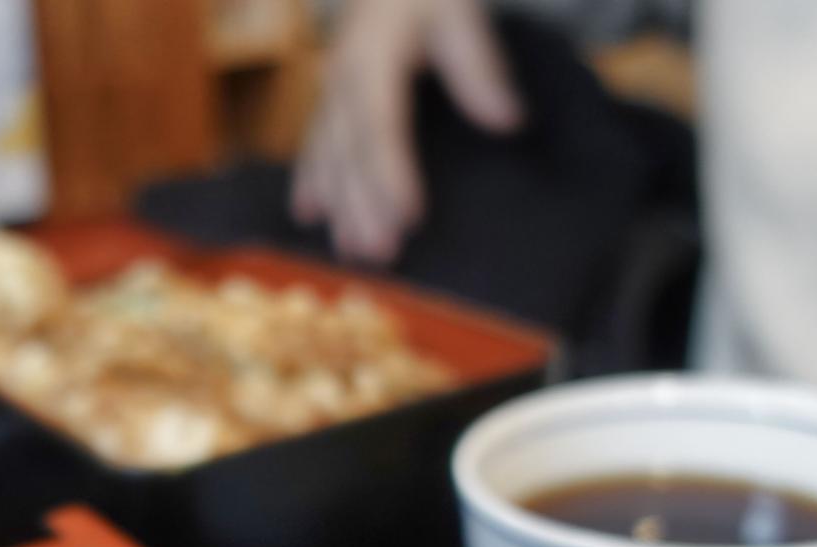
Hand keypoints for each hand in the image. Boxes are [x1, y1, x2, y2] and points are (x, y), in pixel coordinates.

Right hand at [293, 0, 522, 262]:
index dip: (392, 175)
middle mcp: (343, 77)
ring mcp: (331, 88)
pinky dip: (311, 180)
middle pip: (351, 153)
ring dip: (338, 205)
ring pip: (329, 155)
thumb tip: (508, 122)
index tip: (410, 217)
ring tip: (351, 251)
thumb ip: (479, 67)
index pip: (381, 127)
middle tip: (381, 253)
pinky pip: (313, 144)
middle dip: (362, 206)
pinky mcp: (330, 95)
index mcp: (374, 57)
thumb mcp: (460, 13)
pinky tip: (308, 214)